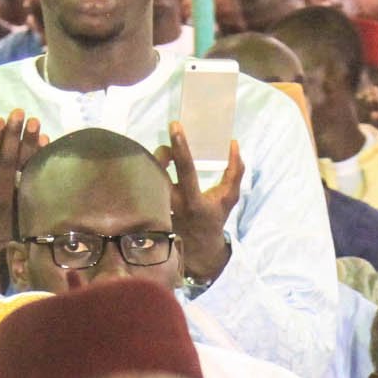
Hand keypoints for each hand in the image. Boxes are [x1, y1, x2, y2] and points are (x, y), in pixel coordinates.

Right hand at [0, 109, 45, 281]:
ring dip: (29, 142)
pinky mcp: (30, 198)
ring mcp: (16, 196)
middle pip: (7, 160)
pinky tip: (46, 138)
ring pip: (24, 166)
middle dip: (12, 135)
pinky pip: (36, 174)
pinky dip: (41, 156)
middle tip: (18, 112)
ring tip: (34, 121)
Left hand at [161, 123, 242, 284]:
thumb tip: (234, 144)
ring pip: (147, 180)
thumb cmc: (214, 219)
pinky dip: (146, 178)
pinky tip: (150, 173)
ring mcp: (157, 210)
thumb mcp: (229, 198)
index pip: (185, 168)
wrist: (198, 251)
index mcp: (193, 201)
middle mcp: (172, 205)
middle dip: (161, 154)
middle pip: (158, 171)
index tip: (175, 126)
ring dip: (153, 165)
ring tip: (163, 159)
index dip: (180, 146)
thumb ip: (235, 171)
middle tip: (168, 148)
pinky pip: (141, 190)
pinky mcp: (147, 213)